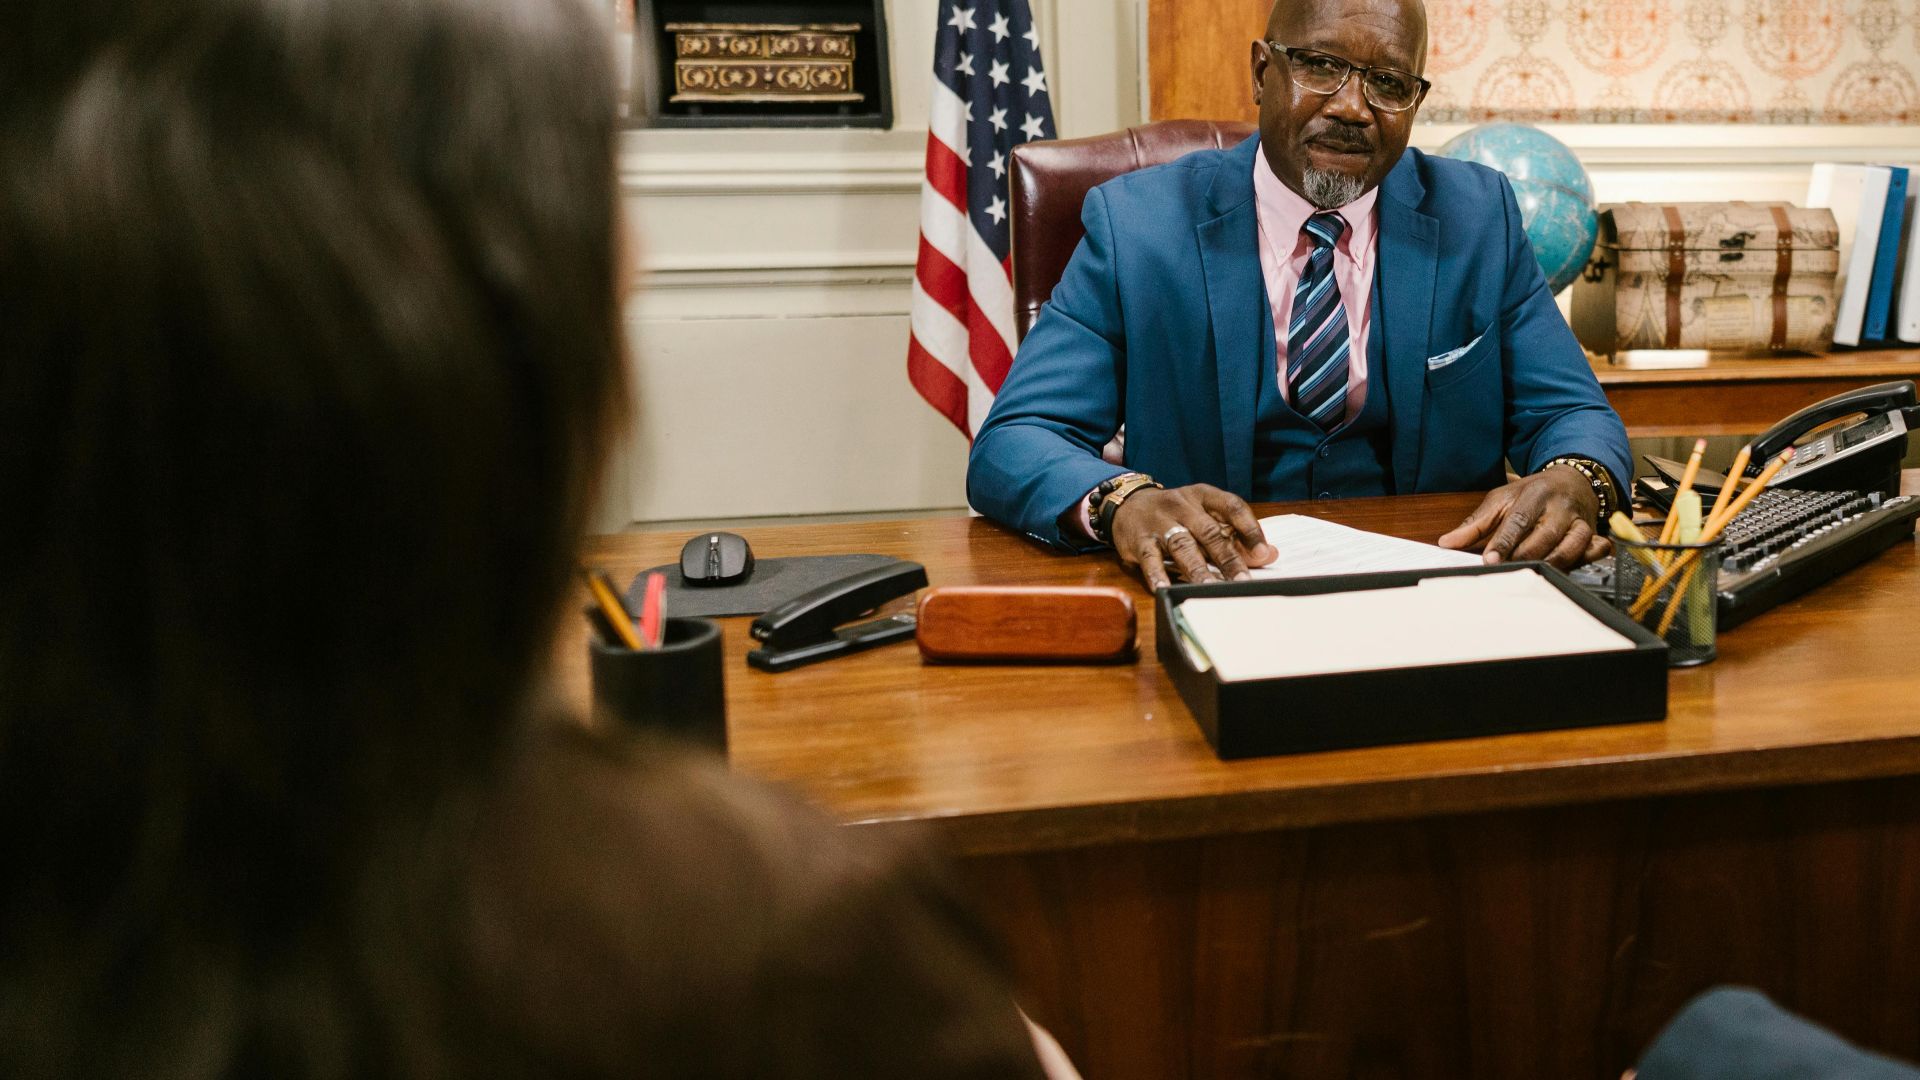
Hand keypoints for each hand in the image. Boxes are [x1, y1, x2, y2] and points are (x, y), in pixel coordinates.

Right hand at [1110, 484, 1274, 589]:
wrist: (1127, 503)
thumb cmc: (1175, 514)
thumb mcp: (1204, 515)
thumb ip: (1236, 535)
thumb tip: (1269, 555)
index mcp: (1203, 496)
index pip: (1231, 506)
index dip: (1249, 528)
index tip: (1262, 553)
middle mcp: (1182, 506)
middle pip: (1208, 531)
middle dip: (1227, 558)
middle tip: (1242, 581)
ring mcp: (1159, 523)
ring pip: (1182, 546)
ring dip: (1197, 569)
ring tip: (1210, 588)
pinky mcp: (1139, 540)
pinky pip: (1150, 558)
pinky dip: (1157, 574)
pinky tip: (1165, 589)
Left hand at [1437, 468, 1610, 570]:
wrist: (1572, 480)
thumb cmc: (1532, 493)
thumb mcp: (1500, 500)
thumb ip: (1475, 524)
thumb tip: (1447, 543)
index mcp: (1535, 495)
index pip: (1518, 521)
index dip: (1504, 543)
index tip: (1490, 560)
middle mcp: (1560, 508)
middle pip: (1544, 538)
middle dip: (1524, 557)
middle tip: (1506, 572)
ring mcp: (1580, 522)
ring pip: (1570, 549)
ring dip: (1550, 565)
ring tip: (1530, 575)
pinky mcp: (1594, 534)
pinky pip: (1594, 552)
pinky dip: (1581, 563)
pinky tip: (1564, 572)